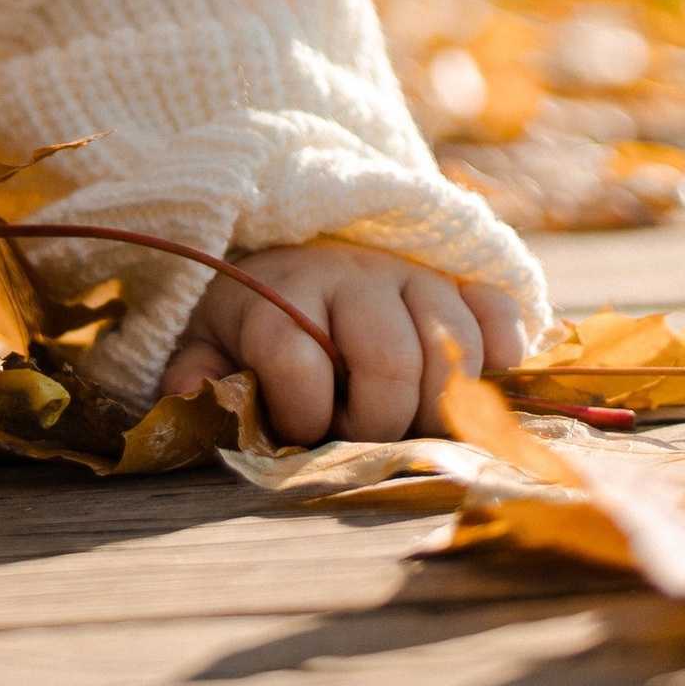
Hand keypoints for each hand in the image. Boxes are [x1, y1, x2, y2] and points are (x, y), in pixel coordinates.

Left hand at [156, 242, 533, 446]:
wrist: (299, 249)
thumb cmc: (255, 317)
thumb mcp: (208, 341)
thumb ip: (197, 374)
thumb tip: (186, 399)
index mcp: (278, 293)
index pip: (297, 359)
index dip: (304, 414)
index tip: (302, 431)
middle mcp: (348, 274)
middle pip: (388, 359)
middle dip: (379, 422)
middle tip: (364, 437)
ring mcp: (409, 271)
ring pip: (450, 342)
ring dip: (439, 400)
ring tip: (412, 419)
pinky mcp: (456, 274)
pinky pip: (495, 309)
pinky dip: (499, 352)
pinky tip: (479, 382)